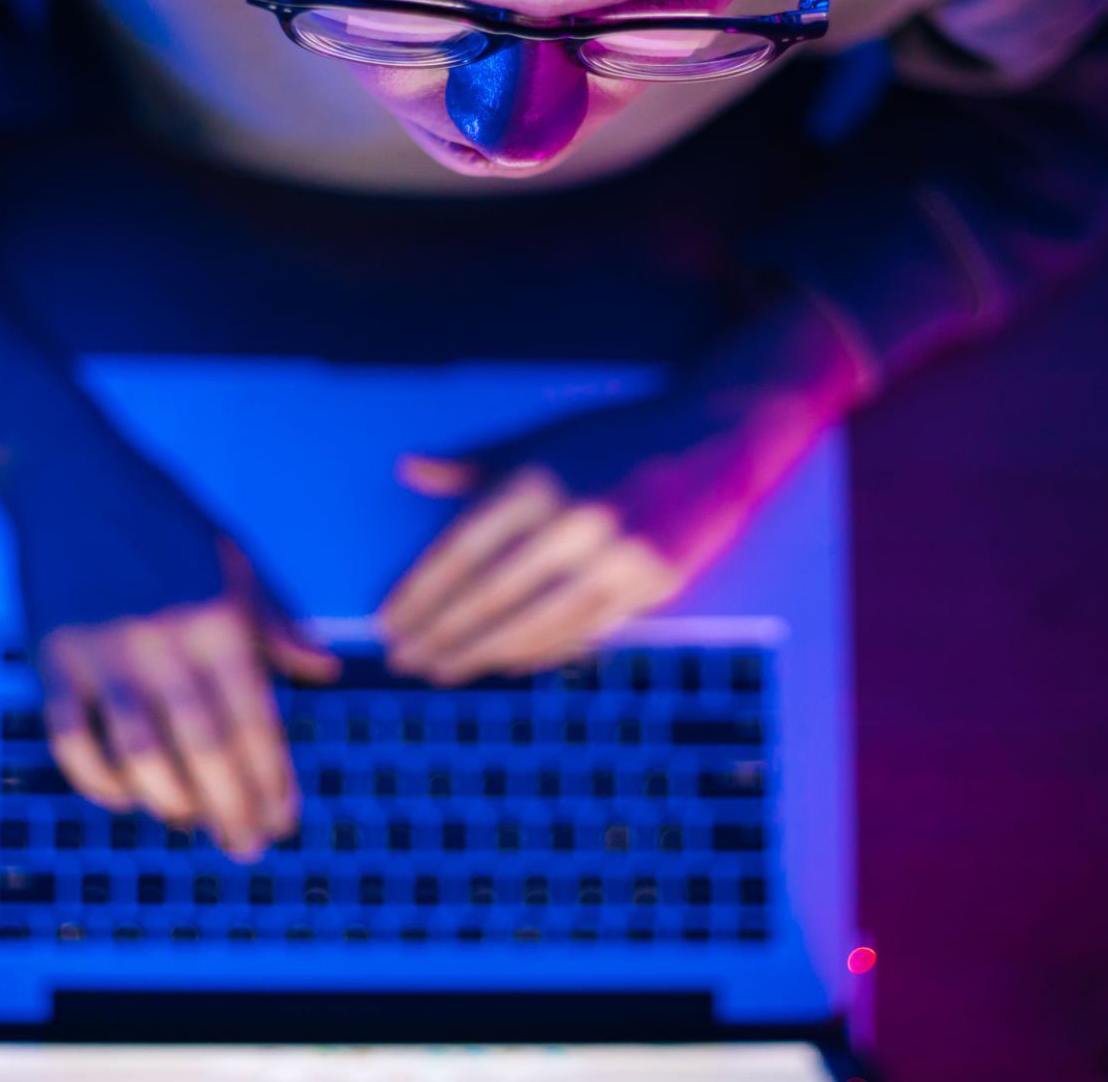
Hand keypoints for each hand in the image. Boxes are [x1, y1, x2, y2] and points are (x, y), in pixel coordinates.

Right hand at [0, 443, 335, 861]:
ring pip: (142, 756)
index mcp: (220, 623)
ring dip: (171, 803)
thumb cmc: (165, 519)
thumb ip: (279, 623)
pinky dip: (96, 779)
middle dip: (232, 809)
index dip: (272, 781)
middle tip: (248, 849)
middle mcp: (166, 645)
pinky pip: (73, 740)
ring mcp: (105, 655)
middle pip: (206, 751)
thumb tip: (326, 672)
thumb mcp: (237, 561)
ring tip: (192, 825)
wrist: (73, 477)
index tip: (284, 822)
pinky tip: (124, 798)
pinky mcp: (53, 659)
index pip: (256, 722)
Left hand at [376, 292, 861, 682]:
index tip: (388, 621)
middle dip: (440, 632)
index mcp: (536, 480)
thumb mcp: (543, 438)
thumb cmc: (619, 436)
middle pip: (488, 594)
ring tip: (443, 670)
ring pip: (534, 623)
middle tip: (404, 659)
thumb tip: (410, 469)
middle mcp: (573, 520)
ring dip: (482, 653)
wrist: (719, 437)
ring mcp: (617, 557)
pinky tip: (507, 661)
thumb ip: (476, 461)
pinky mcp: (654, 583)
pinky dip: (539, 650)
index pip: (460, 550)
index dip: (419, 592)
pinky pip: (583, 630)